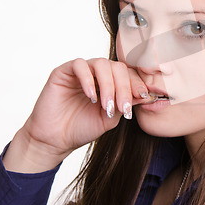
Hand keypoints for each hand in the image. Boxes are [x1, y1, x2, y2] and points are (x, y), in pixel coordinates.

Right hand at [3, 57, 147, 171]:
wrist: (56, 140)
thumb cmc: (82, 128)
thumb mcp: (111, 118)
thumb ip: (126, 104)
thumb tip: (147, 94)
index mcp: (111, 82)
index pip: (128, 74)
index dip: (137, 83)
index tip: (143, 96)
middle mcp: (97, 74)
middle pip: (118, 67)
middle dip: (124, 87)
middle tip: (123, 107)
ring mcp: (81, 71)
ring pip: (101, 64)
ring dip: (108, 84)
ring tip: (106, 105)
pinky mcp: (63, 71)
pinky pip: (79, 64)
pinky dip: (88, 79)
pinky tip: (91, 96)